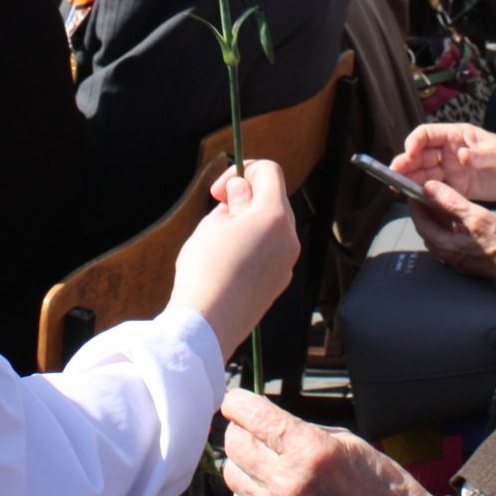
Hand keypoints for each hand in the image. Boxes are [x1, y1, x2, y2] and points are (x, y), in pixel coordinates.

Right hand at [169, 161, 298, 359]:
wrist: (208, 324)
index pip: (269, 171)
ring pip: (272, 227)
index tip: (219, 191)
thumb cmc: (206, 270)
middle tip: (217, 212)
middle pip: (273, 199)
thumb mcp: (213, 224)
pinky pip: (270, 252)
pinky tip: (228, 263)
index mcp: (275, 216)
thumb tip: (242, 192)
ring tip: (219, 241)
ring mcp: (287, 262)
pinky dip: (253, 246)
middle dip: (245, 197)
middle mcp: (289, 238)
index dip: (242, 170)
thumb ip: (233, 202)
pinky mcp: (279, 283)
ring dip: (249, 222)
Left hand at [219, 389, 436, 495]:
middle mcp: (289, 482)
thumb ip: (297, 428)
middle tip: (250, 426)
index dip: (238, 402)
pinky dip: (248, 488)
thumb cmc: (377, 482)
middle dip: (238, 428)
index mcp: (310, 450)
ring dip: (241, 459)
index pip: (253, 416)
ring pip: (232, 473)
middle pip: (235, 443)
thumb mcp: (343, 439)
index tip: (236, 400)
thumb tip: (260, 418)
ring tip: (261, 456)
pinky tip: (267, 483)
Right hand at [394, 122, 495, 201]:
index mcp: (458, 136)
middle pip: (420, 155)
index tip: (408, 153)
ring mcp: (453, 169)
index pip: (427, 135)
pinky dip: (425, 194)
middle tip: (394, 175)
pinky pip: (436, 189)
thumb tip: (462, 155)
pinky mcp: (458, 187)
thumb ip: (482, 155)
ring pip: (425, 173)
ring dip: (411, 179)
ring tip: (399, 188)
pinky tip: (415, 199)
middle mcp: (450, 151)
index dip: (414, 142)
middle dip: (406, 164)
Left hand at [407, 187, 495, 279]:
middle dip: (426, 213)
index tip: (414, 193)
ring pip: (442, 237)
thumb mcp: (477, 216)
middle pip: (429, 232)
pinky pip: (454, 242)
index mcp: (448, 248)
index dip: (416, 207)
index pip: (421, 225)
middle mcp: (451, 257)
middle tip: (426, 196)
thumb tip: (430, 189)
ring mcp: (461, 260)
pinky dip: (452, 228)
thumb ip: (451, 202)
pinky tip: (460, 220)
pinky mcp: (471, 261)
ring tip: (442, 203)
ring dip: (439, 220)